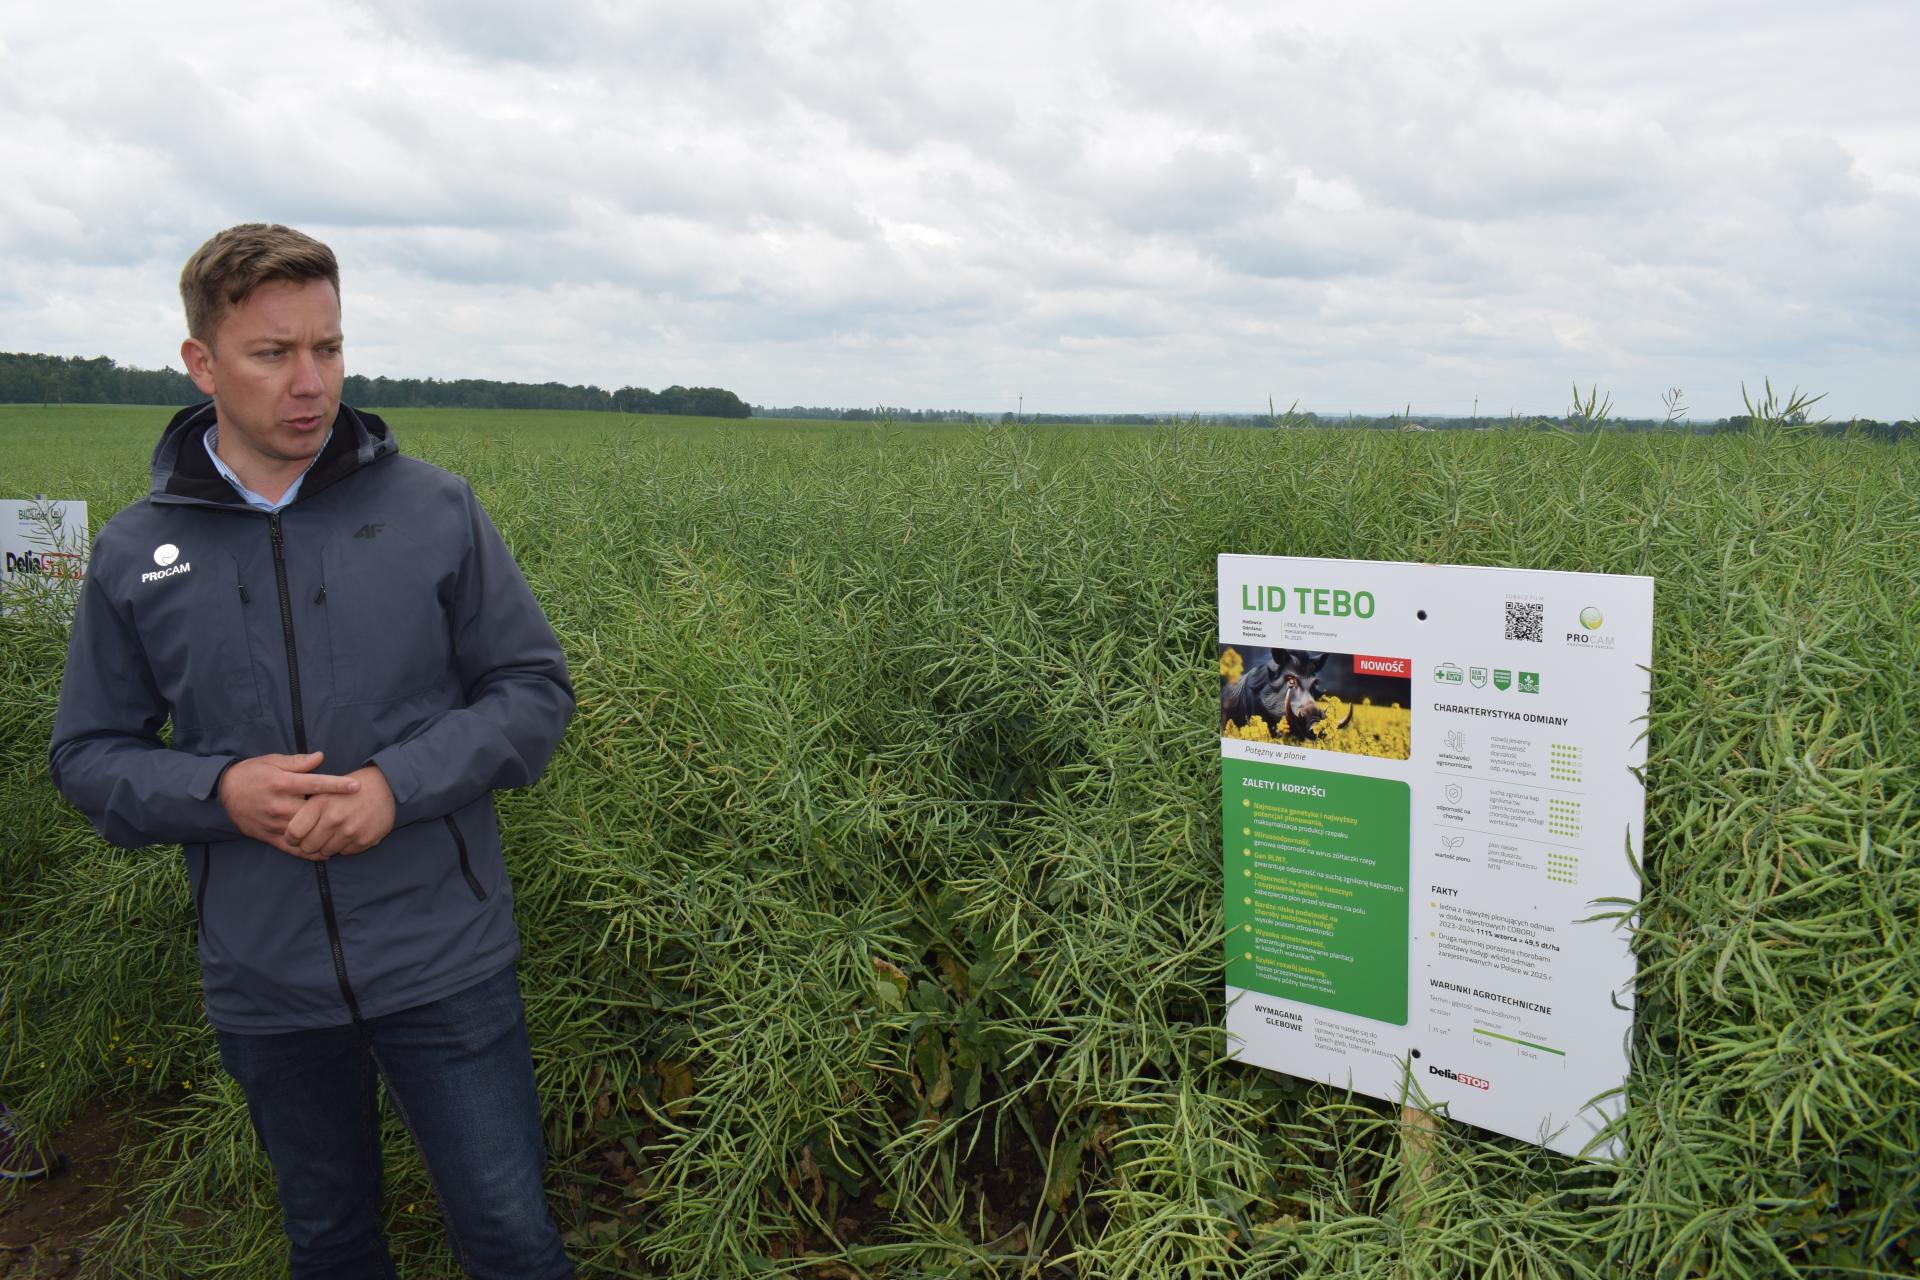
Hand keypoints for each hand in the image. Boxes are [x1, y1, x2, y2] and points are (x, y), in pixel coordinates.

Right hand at [219, 752, 361, 856]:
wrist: (223, 792)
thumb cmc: (252, 773)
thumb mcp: (272, 761)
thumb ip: (297, 762)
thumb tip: (320, 757)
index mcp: (282, 783)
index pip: (315, 784)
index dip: (337, 785)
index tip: (356, 786)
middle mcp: (279, 805)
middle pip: (314, 811)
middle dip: (334, 811)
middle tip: (354, 811)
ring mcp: (275, 823)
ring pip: (306, 832)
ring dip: (325, 833)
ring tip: (347, 833)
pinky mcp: (269, 837)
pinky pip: (292, 848)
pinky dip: (309, 852)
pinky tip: (327, 852)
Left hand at [283, 765, 395, 859]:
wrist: (385, 785)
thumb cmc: (348, 787)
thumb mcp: (323, 788)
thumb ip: (304, 806)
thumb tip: (287, 829)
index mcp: (320, 803)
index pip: (294, 832)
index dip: (291, 837)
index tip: (295, 836)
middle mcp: (334, 818)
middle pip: (308, 847)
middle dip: (308, 844)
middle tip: (314, 837)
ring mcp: (350, 831)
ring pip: (326, 852)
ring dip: (327, 846)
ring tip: (333, 834)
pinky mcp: (364, 840)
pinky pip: (345, 852)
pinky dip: (345, 846)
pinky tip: (348, 834)